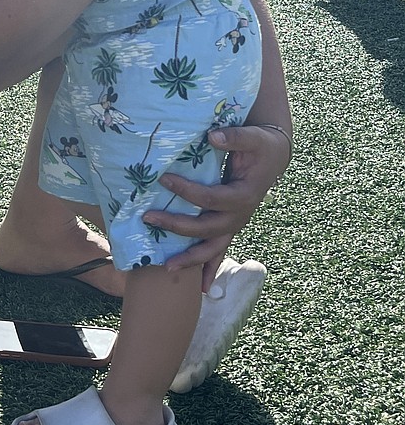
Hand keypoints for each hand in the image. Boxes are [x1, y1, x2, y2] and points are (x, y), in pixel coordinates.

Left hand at [142, 122, 290, 290]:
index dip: (187, 191)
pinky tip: (200, 288)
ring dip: (191, 260)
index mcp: (244, 195)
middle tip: (149, 218)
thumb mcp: (251, 136)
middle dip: (177, 227)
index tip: (164, 179)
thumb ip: (233, 137)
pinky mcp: (231, 226)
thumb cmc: (261, 145)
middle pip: (207, 228)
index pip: (211, 198)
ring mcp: (235, 224)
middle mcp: (240, 215)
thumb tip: (211, 136)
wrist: (275, 156)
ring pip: (213, 248)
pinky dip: (211, 269)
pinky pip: (220, 251)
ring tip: (167, 268)